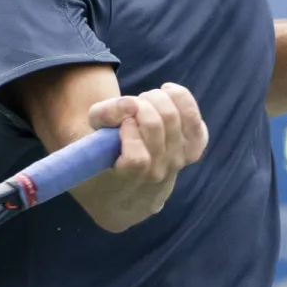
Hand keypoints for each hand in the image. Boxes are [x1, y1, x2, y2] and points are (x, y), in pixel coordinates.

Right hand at [83, 83, 208, 231]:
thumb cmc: (104, 160)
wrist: (128, 192)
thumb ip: (103, 117)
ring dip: (157, 100)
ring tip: (144, 102)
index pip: (137, 159)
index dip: (130, 134)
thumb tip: (131, 104)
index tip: (123, 124)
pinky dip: (182, 100)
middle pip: (157, 127)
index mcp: (128, 179)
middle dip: (141, 106)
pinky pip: (195, 121)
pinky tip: (168, 94)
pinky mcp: (192, 151)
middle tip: (131, 106)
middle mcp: (157, 174)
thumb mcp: (90, 142)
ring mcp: (177, 163)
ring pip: (175, 119)